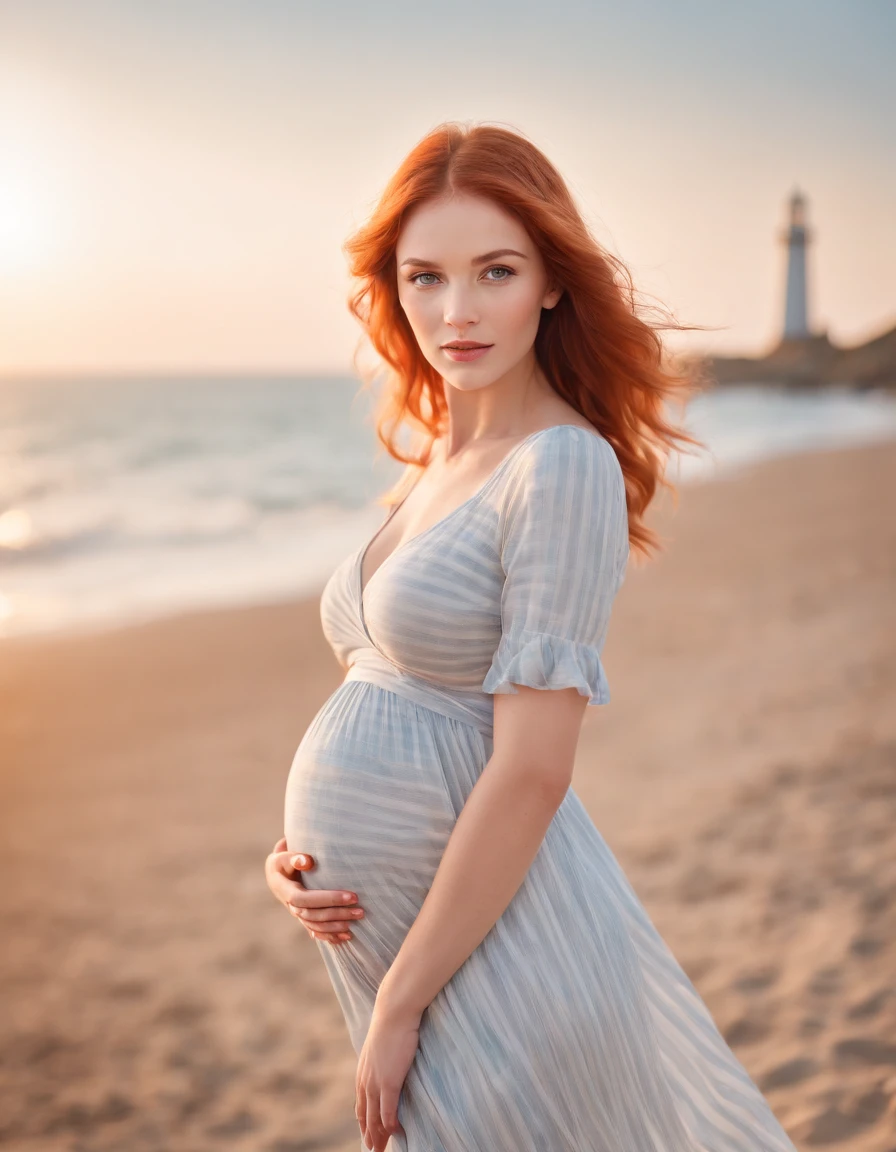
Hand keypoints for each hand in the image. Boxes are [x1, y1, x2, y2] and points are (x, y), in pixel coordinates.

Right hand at [264, 837, 364, 944]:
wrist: (276, 875)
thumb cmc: (283, 862)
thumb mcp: (284, 857)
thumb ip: (295, 858)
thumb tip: (307, 861)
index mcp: (285, 890)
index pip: (306, 899)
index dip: (328, 899)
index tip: (352, 897)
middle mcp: (290, 906)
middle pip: (313, 915)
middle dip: (337, 914)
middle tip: (360, 912)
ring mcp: (296, 914)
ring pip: (315, 925)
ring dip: (335, 927)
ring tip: (355, 926)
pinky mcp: (303, 918)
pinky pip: (315, 930)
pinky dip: (329, 936)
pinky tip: (344, 938)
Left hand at [356, 1005, 418, 1150]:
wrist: (394, 1012)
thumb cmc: (392, 1026)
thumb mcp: (381, 1047)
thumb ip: (381, 1060)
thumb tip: (387, 1063)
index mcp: (363, 1073)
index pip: (361, 1104)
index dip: (364, 1121)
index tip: (368, 1133)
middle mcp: (366, 1080)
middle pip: (366, 1115)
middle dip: (369, 1134)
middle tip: (373, 1149)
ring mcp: (376, 1082)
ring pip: (375, 1117)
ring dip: (378, 1135)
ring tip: (380, 1148)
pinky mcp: (390, 1081)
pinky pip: (388, 1110)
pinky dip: (390, 1123)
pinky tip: (395, 1131)